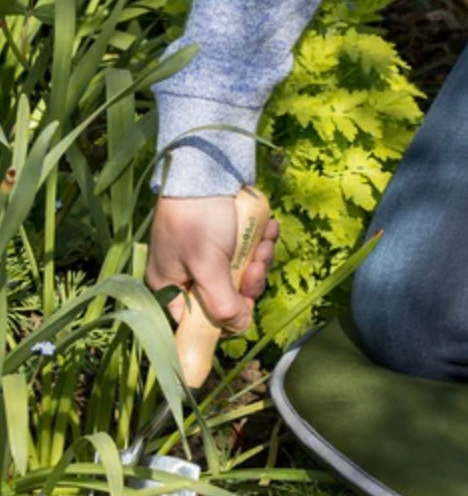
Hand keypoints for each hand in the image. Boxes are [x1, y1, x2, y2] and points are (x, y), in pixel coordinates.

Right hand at [145, 196, 278, 330]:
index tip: (243, 306)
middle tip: (256, 264)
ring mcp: (209, 257)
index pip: (198, 322)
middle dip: (249, 282)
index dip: (224, 319)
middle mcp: (188, 275)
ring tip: (264, 241)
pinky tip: (268, 228)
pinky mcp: (228, 241)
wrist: (208, 168)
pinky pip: (249, 254)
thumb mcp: (208, 266)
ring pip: (243, 276)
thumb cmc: (198, 218)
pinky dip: (261, 243)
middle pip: (227, 299)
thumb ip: (222, 302)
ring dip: (260, 260)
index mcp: (171, 287)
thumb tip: (239, 327)